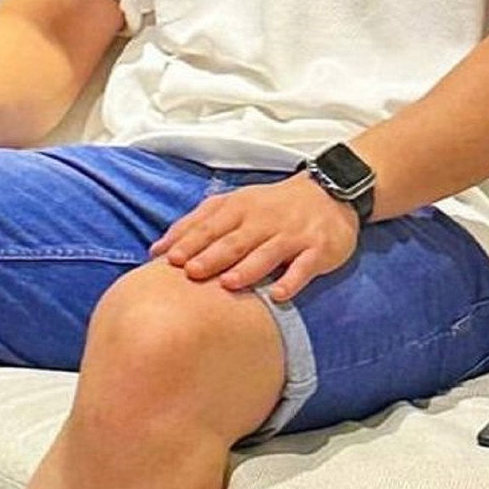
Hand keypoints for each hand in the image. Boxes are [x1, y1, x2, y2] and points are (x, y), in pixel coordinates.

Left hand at [150, 173, 360, 302]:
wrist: (329, 192)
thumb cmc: (271, 205)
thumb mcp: (236, 204)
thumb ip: (199, 222)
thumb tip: (159, 249)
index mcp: (240, 208)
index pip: (211, 225)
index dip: (190, 242)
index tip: (168, 259)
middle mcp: (264, 220)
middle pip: (235, 240)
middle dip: (212, 256)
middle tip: (191, 272)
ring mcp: (292, 234)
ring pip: (267, 253)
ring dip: (248, 269)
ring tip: (228, 284)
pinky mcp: (318, 248)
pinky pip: (304, 267)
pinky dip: (291, 280)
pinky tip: (278, 295)